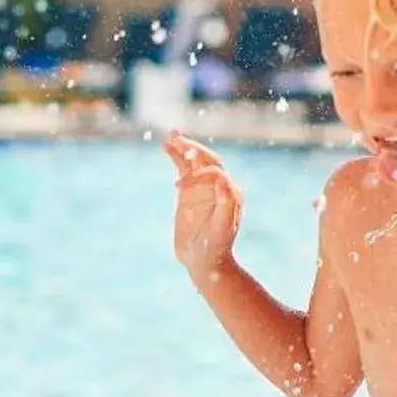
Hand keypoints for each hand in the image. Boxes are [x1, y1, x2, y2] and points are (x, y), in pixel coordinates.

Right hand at [165, 132, 242, 281]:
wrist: (204, 261)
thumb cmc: (215, 246)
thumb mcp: (222, 227)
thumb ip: (227, 202)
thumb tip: (223, 178)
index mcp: (230, 192)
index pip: (214, 172)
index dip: (197, 174)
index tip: (178, 186)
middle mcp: (218, 186)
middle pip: (207, 159)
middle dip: (193, 149)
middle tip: (177, 138)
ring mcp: (203, 188)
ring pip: (194, 161)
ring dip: (184, 147)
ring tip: (171, 135)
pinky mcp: (189, 193)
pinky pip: (183, 170)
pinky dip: (176, 158)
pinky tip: (166, 148)